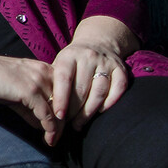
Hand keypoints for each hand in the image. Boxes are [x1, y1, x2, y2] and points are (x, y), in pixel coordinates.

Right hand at [0, 53, 64, 146]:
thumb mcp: (18, 90)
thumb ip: (32, 107)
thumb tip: (41, 125)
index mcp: (45, 69)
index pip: (64, 93)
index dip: (64, 111)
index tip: (61, 126)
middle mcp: (46, 73)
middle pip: (64, 102)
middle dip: (63, 122)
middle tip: (58, 137)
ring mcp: (39, 82)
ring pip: (57, 110)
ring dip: (57, 129)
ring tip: (53, 141)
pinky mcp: (31, 92)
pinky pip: (46, 115)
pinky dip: (49, 129)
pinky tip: (48, 138)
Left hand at [49, 16, 137, 131]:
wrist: (98, 43)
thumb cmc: (73, 62)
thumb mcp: (60, 64)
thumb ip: (54, 82)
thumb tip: (46, 109)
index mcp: (69, 56)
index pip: (64, 79)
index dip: (61, 99)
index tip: (59, 116)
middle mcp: (88, 57)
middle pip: (82, 89)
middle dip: (74, 110)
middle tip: (68, 124)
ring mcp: (106, 62)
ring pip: (99, 92)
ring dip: (89, 112)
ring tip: (80, 123)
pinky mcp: (121, 69)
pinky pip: (118, 89)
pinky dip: (109, 103)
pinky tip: (99, 112)